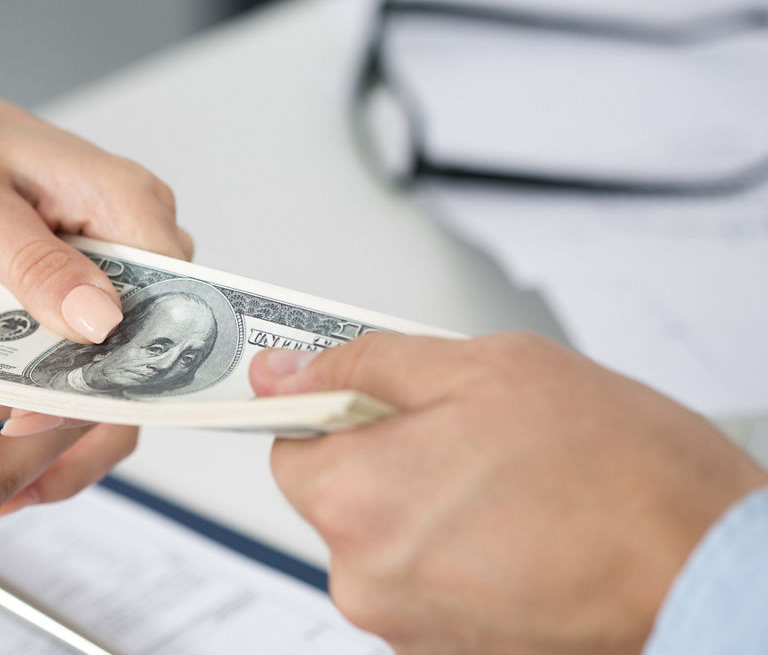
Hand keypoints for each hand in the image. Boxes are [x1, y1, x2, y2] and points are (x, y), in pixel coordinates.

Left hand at [0, 60, 190, 556]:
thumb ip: (34, 259)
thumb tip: (100, 321)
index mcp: (133, 210)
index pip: (149, 308)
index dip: (100, 374)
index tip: (26, 418)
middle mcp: (142, 267)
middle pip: (115, 377)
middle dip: (31, 450)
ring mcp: (118, 307)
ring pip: (94, 410)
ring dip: (21, 469)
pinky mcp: (86, 338)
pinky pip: (75, 407)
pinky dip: (26, 451)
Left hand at [250, 332, 767, 654]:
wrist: (711, 573)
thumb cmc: (619, 474)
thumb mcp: (481, 369)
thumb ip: (364, 365)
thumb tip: (283, 370)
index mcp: (354, 499)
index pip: (291, 442)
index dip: (338, 409)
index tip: (373, 397)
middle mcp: (366, 579)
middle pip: (344, 497)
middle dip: (395, 458)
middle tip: (474, 433)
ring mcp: (411, 629)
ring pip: (394, 541)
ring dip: (436, 507)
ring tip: (516, 485)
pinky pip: (435, 586)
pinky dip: (466, 558)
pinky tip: (527, 531)